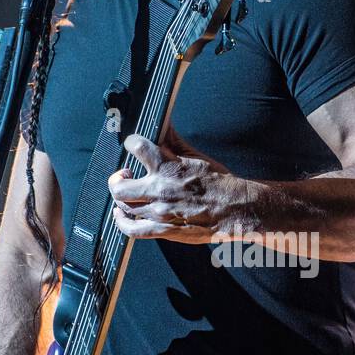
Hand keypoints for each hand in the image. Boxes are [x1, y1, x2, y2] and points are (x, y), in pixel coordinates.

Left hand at [108, 129, 248, 243]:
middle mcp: (160, 190)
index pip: (136, 147)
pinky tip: (122, 216)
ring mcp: (160, 212)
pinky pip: (131, 230)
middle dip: (118, 179)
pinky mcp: (164, 230)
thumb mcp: (196, 156)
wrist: (236, 209)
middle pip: (119, 186)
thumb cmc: (219, 184)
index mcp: (168, 167)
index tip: (133, 146)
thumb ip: (174, 140)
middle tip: (126, 175)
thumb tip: (163, 124)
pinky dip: (122, 223)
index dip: (131, 143)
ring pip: (124, 207)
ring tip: (129, 195)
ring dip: (122, 199)